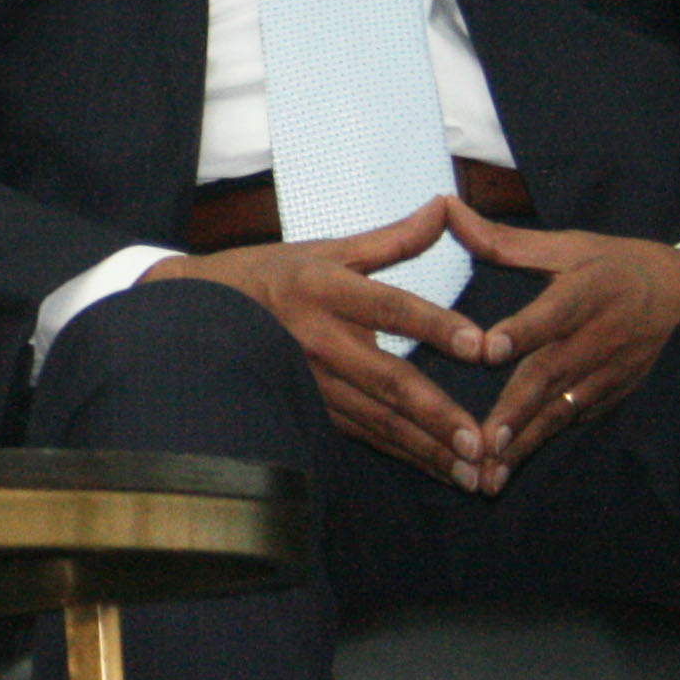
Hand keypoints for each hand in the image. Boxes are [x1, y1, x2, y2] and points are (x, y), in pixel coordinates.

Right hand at [141, 197, 496, 488]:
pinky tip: (440, 470)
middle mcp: (317, 338)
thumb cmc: (272, 273)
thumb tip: (446, 206)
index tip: (481, 345)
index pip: (390, 307)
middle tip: (480, 440)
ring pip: (377, 419)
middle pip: (386, 379)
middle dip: (435, 413)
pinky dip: (403, 454)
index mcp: (324, 288)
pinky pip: (362, 434)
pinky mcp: (308, 405)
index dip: (435, 326)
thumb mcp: (326, 249)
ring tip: (474, 473)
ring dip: (427, 448)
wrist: (198, 310)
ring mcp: (309, 379)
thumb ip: (392, 238)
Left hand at [444, 199, 679, 471]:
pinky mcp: (612, 395)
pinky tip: (509, 468)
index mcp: (590, 290)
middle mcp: (601, 335)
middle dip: (515, 408)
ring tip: (489, 470)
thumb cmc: (619, 265)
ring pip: (561, 409)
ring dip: (525, 440)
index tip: (488, 350)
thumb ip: (503, 240)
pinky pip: (572, 421)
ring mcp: (610, 371)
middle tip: (481, 439)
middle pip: (553, 373)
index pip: (554, 312)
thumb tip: (446, 209)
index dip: (523, 330)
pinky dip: (542, 444)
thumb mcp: (569, 246)